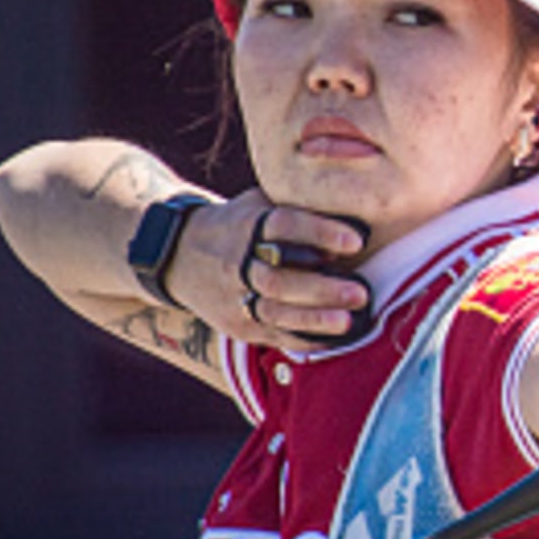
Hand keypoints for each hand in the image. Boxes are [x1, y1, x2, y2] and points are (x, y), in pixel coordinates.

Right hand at [174, 190, 372, 349]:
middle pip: (279, 278)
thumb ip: (296, 202)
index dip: (320, 232)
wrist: (177, 255)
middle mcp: (237, 261)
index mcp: (247, 224)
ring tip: (348, 320)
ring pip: (274, 311)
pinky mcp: (236, 325)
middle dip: (321, 288)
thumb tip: (353, 200)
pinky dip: (304, 338)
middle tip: (360, 293)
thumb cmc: (238, 225)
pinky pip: (273, 334)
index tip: (356, 242)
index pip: (285, 225)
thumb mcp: (257, 203)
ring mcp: (234, 297)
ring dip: (314, 318)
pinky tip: (333, 339)